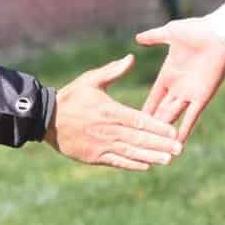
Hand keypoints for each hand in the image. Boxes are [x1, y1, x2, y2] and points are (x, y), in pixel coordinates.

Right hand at [44, 54, 183, 170]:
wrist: (46, 119)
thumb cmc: (71, 97)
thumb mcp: (90, 80)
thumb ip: (113, 71)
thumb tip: (131, 58)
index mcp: (109, 111)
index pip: (139, 120)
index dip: (157, 127)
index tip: (173, 131)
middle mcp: (108, 130)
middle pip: (139, 138)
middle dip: (160, 144)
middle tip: (179, 149)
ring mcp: (101, 145)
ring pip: (131, 152)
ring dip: (151, 156)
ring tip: (168, 160)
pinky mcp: (94, 157)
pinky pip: (117, 162)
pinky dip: (132, 164)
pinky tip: (147, 166)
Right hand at [133, 17, 224, 141]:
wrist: (219, 32)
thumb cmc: (197, 30)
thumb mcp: (170, 33)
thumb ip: (154, 37)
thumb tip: (138, 38)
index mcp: (168, 74)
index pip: (153, 97)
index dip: (144, 109)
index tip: (131, 123)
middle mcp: (178, 87)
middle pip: (161, 111)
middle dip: (151, 126)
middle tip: (137, 141)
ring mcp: (190, 94)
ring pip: (173, 117)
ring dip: (165, 132)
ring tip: (155, 147)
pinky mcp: (202, 97)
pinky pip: (192, 117)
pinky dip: (185, 130)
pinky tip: (178, 144)